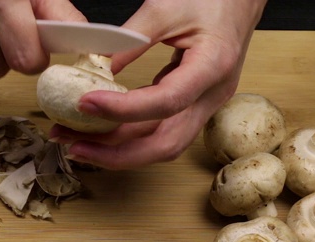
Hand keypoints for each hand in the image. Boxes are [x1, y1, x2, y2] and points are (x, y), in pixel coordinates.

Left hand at [50, 0, 266, 169]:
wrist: (239, 2)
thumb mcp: (165, 8)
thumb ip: (129, 40)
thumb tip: (95, 69)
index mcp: (213, 66)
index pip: (166, 102)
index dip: (123, 110)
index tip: (85, 103)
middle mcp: (212, 96)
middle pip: (167, 144)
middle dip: (118, 153)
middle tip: (75, 146)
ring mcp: (205, 107)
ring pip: (163, 146)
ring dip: (120, 152)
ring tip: (80, 144)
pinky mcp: (193, 108)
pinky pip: (162, 133)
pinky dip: (130, 138)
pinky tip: (102, 132)